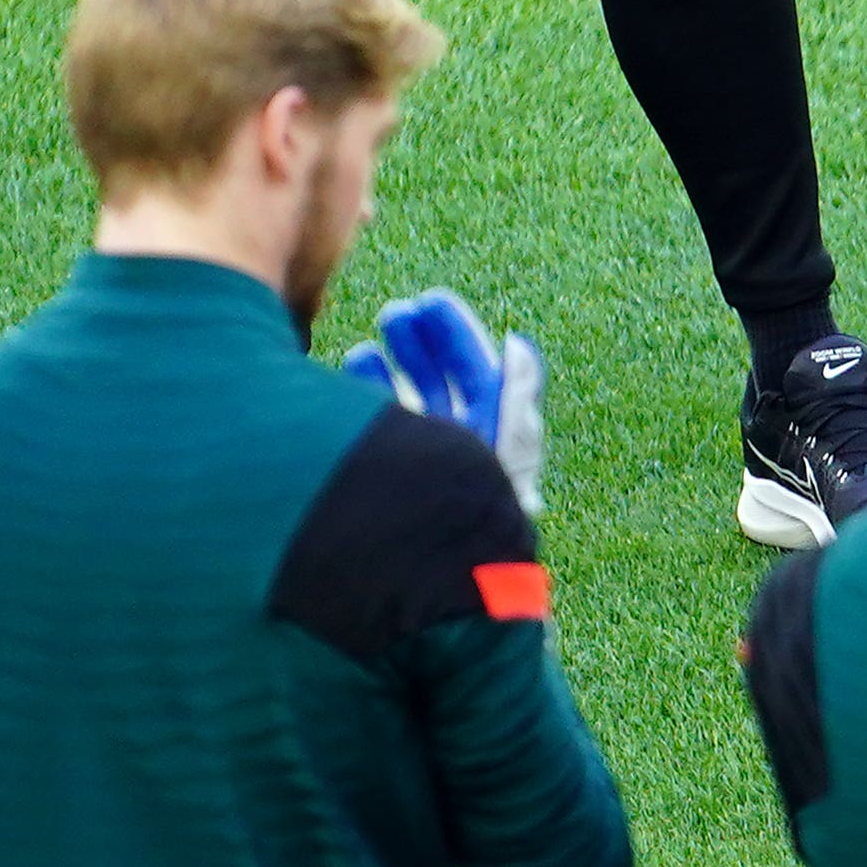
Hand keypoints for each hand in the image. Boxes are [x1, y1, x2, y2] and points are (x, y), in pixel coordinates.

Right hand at [342, 291, 550, 515]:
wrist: (447, 566)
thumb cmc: (486, 502)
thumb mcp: (510, 439)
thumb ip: (516, 389)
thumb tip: (517, 343)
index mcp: (493, 426)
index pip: (475, 369)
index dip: (455, 334)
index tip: (430, 300)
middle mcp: (458, 440)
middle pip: (438, 379)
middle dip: (418, 345)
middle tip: (394, 314)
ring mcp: (423, 459)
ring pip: (405, 402)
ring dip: (388, 370)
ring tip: (365, 345)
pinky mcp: (392, 477)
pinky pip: (378, 432)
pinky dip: (365, 401)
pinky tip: (349, 378)